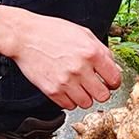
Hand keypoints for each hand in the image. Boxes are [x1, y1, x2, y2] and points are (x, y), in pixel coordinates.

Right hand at [0, 6, 121, 109]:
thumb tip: (114, 69)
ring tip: (77, 85)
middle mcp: (80, 68)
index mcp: (91, 52)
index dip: (113, 81)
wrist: (24, 36)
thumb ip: (102, 51)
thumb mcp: (83, 34)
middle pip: (103, 96)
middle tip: (94, 84)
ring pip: (87, 103)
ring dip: (84, 96)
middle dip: (100, 91)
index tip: (108, 81)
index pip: (115, 79)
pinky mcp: (52, 91)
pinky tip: (65, 87)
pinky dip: (69, 99)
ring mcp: (66, 81)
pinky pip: (69, 106)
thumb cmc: (52, 32)